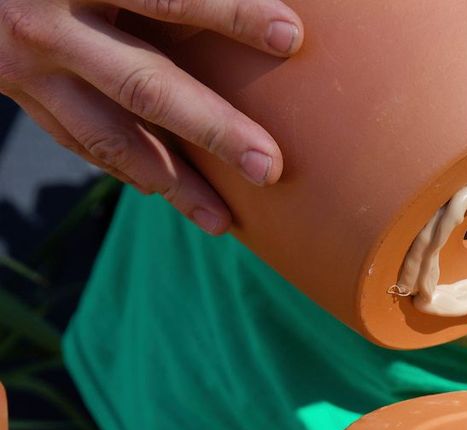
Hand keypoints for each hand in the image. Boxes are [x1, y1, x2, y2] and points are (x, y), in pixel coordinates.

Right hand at [0, 0, 304, 233]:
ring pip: (112, 139)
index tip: (290, 36)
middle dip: (213, 130)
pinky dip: (128, 170)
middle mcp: (49, 25)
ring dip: (174, 185)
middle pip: (145, 87)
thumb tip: (262, 2)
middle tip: (269, 168)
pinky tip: (165, 191)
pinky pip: (82, 143)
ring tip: (223, 222)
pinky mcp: (20, 96)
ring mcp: (27, 69)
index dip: (228, 12)